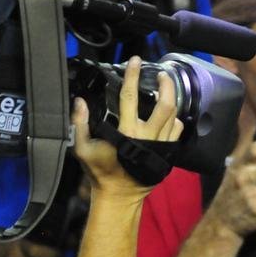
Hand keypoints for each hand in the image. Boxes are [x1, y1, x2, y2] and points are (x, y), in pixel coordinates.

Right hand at [72, 57, 183, 198]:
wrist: (120, 195)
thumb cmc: (101, 173)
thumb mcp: (82, 148)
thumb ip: (79, 123)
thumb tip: (78, 101)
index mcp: (127, 132)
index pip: (131, 97)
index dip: (132, 76)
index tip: (135, 61)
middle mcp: (148, 137)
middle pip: (166, 105)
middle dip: (167, 86)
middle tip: (162, 73)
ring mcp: (161, 145)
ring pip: (174, 117)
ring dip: (172, 100)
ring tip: (167, 88)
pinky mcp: (167, 153)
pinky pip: (176, 132)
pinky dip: (175, 119)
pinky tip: (170, 112)